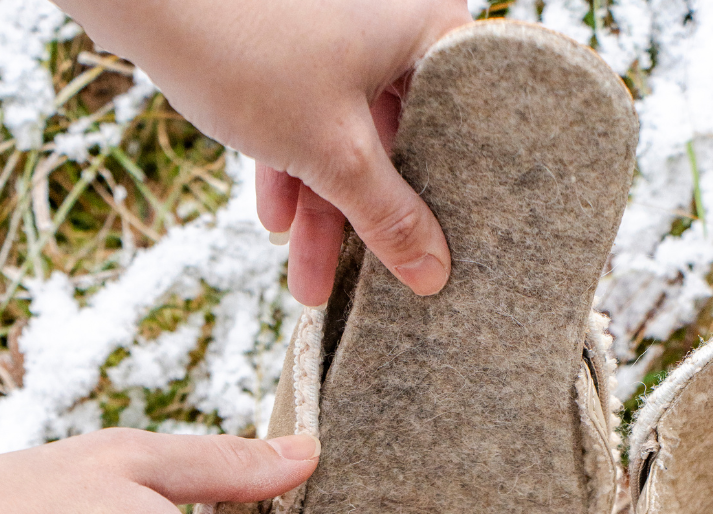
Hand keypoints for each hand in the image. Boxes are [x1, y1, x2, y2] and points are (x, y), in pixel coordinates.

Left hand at [58, 0, 471, 304]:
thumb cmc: (249, 47)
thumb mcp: (333, 152)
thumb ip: (389, 217)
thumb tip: (434, 274)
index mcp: (429, 26)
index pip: (463, 127)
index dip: (449, 196)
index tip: (439, 253)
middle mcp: (390, 15)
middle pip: (401, 137)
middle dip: (369, 217)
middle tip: (365, 287)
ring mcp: (336, 20)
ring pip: (346, 130)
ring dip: (325, 206)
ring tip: (307, 279)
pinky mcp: (287, 31)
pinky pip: (307, 108)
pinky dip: (293, 163)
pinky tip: (273, 218)